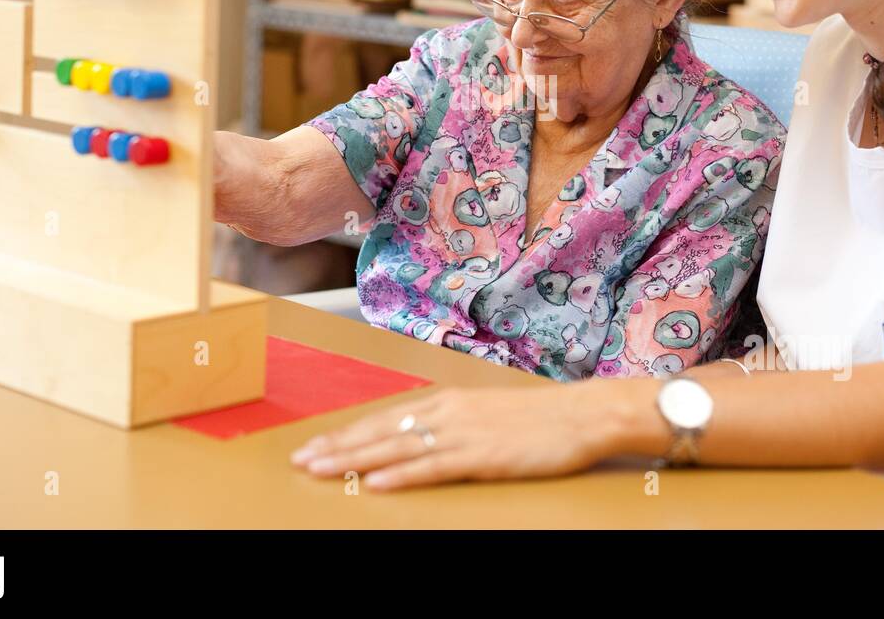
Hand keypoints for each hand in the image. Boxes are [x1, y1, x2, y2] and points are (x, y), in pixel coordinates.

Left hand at [290, 383, 625, 490]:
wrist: (582, 414)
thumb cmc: (539, 418)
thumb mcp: (486, 413)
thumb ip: (452, 423)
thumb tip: (419, 437)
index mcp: (448, 400)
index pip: (385, 418)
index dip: (347, 432)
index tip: (315, 443)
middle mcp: (448, 412)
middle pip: (380, 431)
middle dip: (337, 446)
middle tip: (301, 460)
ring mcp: (463, 433)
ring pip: (396, 449)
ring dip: (354, 460)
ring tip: (321, 471)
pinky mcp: (481, 456)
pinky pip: (431, 468)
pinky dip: (399, 476)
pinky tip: (374, 483)